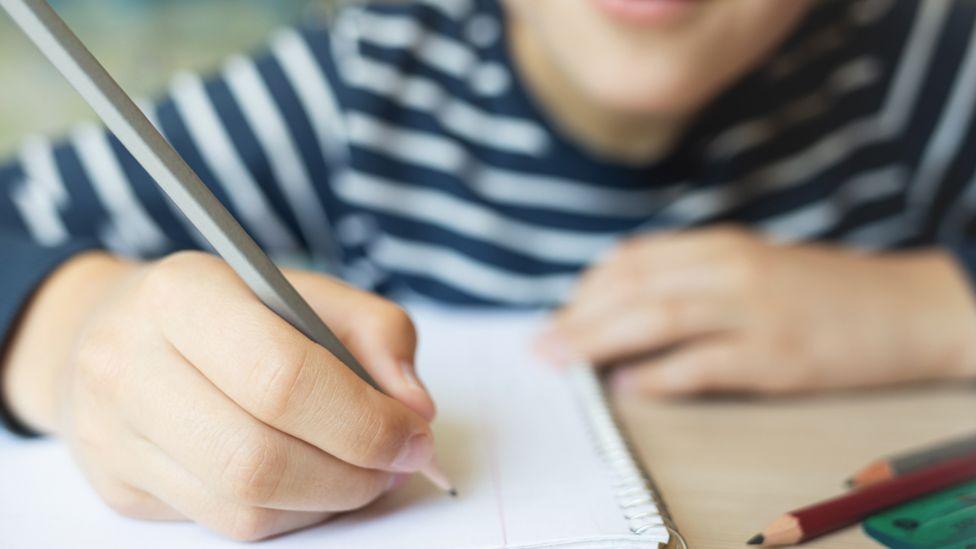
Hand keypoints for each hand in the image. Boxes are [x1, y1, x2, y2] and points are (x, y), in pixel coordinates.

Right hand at [2, 251, 435, 539]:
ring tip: (365, 473)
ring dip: (327, 501)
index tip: (415, 434)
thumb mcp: (307, 290)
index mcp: (181, 295)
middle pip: (258, 457)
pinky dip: (291, 514)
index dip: (363, 420)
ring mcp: (112, 435)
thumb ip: (378, 333)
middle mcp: (128, 365)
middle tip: (399, 464)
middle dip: (352, 474)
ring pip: (242, 506)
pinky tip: (315, 483)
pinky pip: (225, 526)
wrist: (111, 328)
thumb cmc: (228, 308)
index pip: (281, 377)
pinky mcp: (120, 487)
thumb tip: (416, 410)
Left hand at [537, 227, 975, 395]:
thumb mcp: (754, 266)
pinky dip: (658, 376)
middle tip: (541, 346)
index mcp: (723, 245)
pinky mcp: (777, 355)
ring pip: (657, 317)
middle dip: (578, 316)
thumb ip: (693, 278)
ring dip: (599, 341)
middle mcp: (732, 269)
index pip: (635, 259)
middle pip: (635, 287)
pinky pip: (702, 365)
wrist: (907, 307)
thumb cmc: (821, 291)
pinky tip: (627, 387)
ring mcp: (755, 311)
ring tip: (562, 362)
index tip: (559, 314)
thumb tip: (627, 307)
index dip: (587, 288)